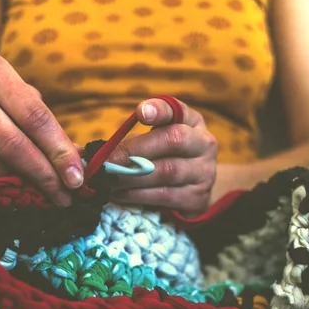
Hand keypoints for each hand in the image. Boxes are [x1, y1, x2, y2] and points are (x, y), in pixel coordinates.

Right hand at [0, 52, 83, 205]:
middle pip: (14, 144)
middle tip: (64, 197)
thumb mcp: (14, 95)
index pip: (35, 116)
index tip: (77, 177)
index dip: (59, 151)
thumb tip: (79, 158)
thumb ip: (45, 124)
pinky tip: (15, 191)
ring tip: (44, 196)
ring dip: (23, 186)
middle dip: (44, 175)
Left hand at [109, 98, 217, 216]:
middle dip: (135, 150)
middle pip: (173, 140)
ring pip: (167, 171)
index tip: (140, 113)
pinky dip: (137, 195)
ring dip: (132, 176)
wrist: (196, 189)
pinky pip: (164, 195)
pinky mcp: (197, 198)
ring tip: (108, 179)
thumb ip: (139, 137)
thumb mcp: (159, 140)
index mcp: (193, 122)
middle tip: (108, 160)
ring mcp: (204, 172)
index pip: (178, 110)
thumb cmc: (168, 158)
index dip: (159, 110)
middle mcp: (204, 144)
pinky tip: (119, 194)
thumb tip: (103, 151)